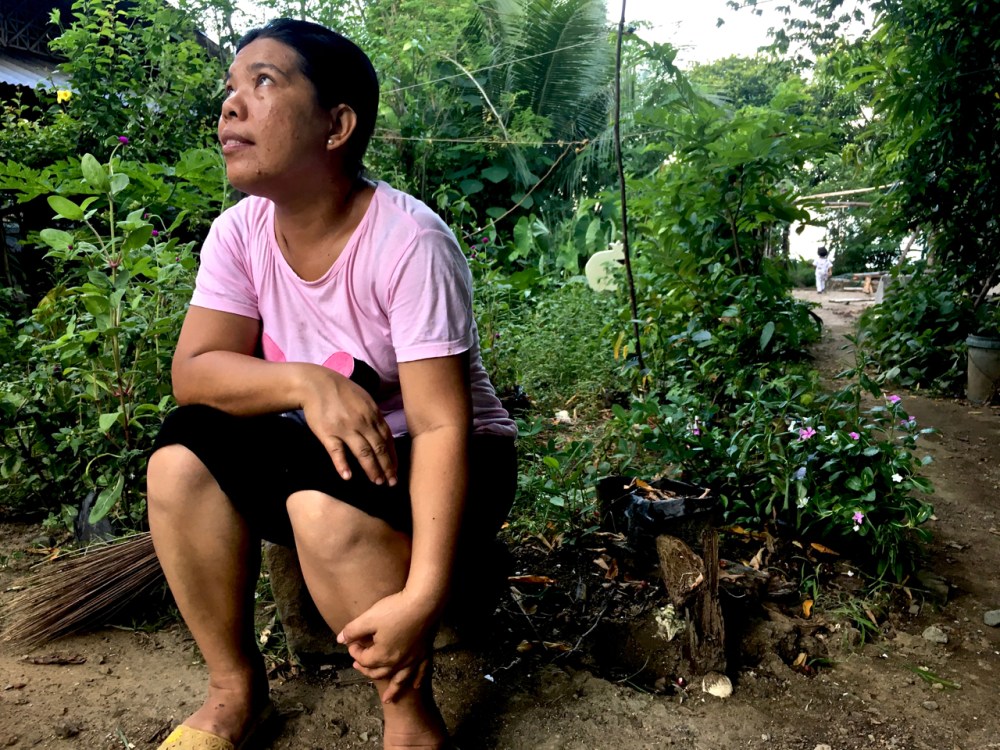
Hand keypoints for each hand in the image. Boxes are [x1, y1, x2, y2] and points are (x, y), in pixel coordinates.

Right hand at [299, 365, 396, 484]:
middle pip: (378, 448)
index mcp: (373, 414)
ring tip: (377, 482)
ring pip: (363, 452)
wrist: (315, 384)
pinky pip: (337, 451)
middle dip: (387, 467)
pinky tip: (347, 477)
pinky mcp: (328, 433)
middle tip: (391, 482)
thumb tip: (383, 434)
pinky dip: (342, 465)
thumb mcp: (364, 399)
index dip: (392, 456)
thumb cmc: (341, 391)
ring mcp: (345, 428)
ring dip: (371, 469)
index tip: (396, 470)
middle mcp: (362, 422)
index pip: (387, 439)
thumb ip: (374, 416)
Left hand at [336, 590, 437, 702]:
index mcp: (382, 655)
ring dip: (393, 690)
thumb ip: (352, 630)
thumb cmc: (395, 609)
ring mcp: (413, 659)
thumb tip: (340, 639)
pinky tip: (416, 687)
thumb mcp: (369, 617)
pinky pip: (421, 671)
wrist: (424, 602)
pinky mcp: (425, 652)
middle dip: (366, 669)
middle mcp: (397, 662)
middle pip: (378, 671)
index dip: (354, 650)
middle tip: (358, 665)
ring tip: (389, 700)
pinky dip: (418, 680)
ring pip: (400, 679)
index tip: (351, 640)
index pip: (363, 659)